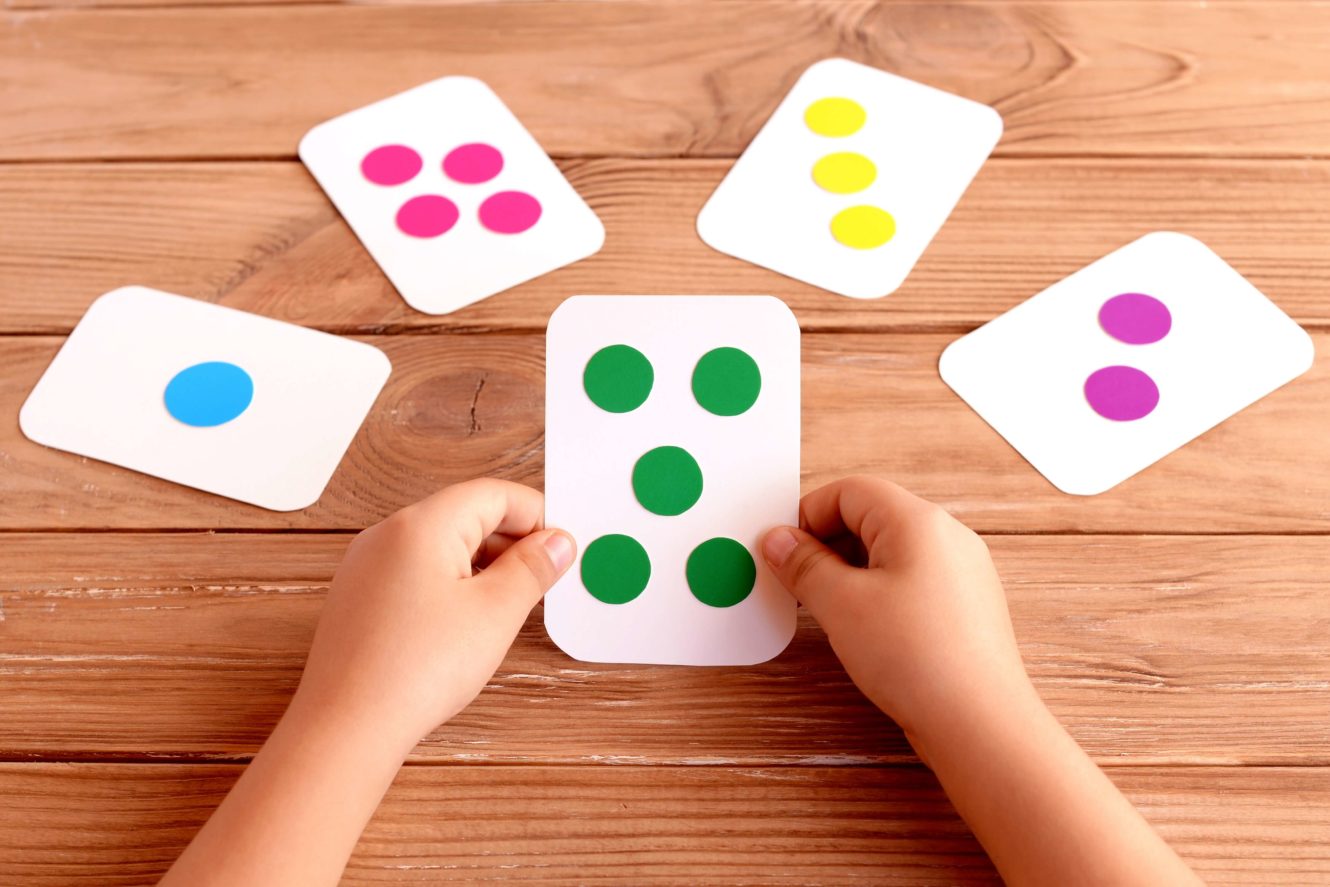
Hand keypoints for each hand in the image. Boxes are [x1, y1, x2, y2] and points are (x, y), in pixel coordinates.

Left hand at [291, 478, 575, 752]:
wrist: (347, 727)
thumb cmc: (413, 671)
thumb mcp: (495, 613)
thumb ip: (532, 568)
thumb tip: (557, 542)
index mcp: (421, 525)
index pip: (493, 494)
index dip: (537, 515)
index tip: (561, 549)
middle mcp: (387, 535)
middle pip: (466, 515)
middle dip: (512, 542)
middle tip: (544, 580)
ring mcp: (367, 566)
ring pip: (441, 546)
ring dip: (483, 566)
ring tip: (509, 607)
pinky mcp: (359, 598)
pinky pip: (416, 573)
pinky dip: (451, 585)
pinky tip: (466, 625)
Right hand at [761, 476, 1202, 885]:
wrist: (979, 723)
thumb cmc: (918, 660)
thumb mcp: (841, 605)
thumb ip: (803, 564)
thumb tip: (777, 539)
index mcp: (918, 521)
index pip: (849, 491)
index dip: (807, 516)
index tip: (783, 552)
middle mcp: (947, 536)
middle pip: (871, 517)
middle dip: (826, 545)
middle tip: (798, 583)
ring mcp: (962, 572)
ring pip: (890, 551)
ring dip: (850, 571)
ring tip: (829, 611)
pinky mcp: (966, 606)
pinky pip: (912, 580)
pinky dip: (879, 593)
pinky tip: (867, 631)